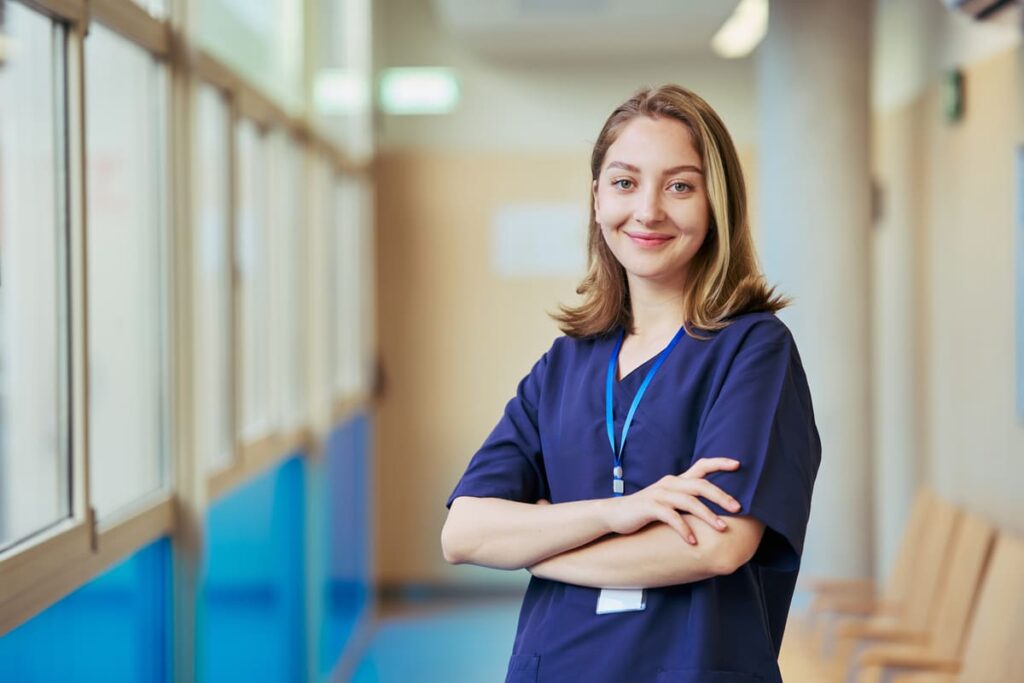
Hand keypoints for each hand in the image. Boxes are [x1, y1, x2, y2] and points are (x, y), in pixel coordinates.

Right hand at [600, 458, 742, 544]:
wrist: (615, 514)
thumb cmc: (647, 510)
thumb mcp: (668, 500)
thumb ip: (687, 499)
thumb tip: (715, 508)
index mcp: (677, 480)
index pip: (702, 466)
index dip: (720, 463)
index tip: (739, 464)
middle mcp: (670, 483)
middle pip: (700, 485)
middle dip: (721, 496)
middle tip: (738, 507)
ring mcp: (659, 494)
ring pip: (689, 501)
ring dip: (708, 515)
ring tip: (722, 528)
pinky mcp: (650, 507)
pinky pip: (671, 517)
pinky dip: (684, 529)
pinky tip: (693, 542)